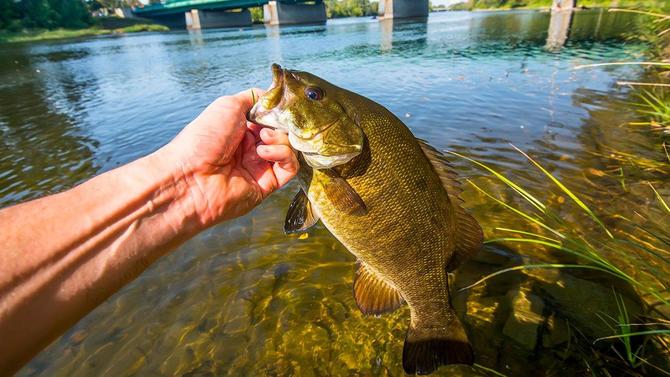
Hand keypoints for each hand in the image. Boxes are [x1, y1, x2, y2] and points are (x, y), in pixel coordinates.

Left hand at [157, 89, 298, 226]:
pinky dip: (283, 155)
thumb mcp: (228, 105)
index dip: (278, 111)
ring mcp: (260, 166)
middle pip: (284, 132)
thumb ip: (254, 98)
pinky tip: (263, 152)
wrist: (189, 177)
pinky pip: (289, 168)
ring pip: (289, 148)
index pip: (272, 117)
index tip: (280, 107)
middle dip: (281, 125)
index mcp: (241, 129)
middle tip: (269, 125)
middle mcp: (251, 147)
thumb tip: (275, 97)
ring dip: (280, 139)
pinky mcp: (267, 185)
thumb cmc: (204, 138)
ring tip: (262, 139)